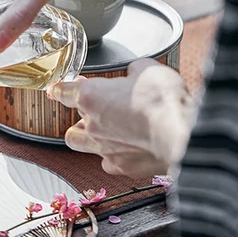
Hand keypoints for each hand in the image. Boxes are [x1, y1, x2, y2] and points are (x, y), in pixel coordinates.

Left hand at [50, 59, 194, 176]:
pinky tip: (125, 151)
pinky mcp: (121, 167)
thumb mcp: (147, 69)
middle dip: (82, 113)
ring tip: (100, 131)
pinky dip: (113, 157)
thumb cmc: (163, 98)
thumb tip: (134, 74)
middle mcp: (92, 124)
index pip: (64, 92)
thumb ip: (133, 71)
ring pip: (78, 143)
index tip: (57, 89)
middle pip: (73, 120)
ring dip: (85, 136)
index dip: (61, 89)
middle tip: (97, 107)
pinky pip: (107, 163)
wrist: (180, 135)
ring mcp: (104, 148)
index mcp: (92, 96)